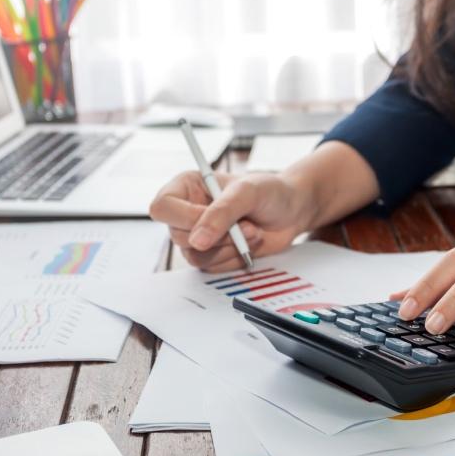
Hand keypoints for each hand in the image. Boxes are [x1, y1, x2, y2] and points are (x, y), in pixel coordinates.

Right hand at [149, 171, 309, 271]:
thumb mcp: (248, 192)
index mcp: (187, 187)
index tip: (215, 220)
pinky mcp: (212, 255)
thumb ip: (221, 213)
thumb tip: (197, 241)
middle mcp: (187, 212)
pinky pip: (212, 268)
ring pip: (196, 257)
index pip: (162, 207)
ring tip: (253, 232)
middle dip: (219, 236)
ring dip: (230, 248)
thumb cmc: (270, 192)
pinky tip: (249, 244)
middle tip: (248, 226)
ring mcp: (198, 236)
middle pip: (178, 236)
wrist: (292, 211)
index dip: (184, 218)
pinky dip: (235, 259)